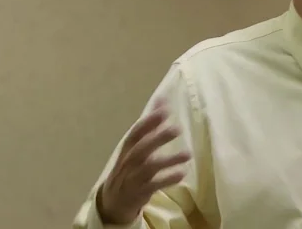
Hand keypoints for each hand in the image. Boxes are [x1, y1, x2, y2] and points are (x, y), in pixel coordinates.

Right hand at [97, 98, 191, 224]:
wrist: (113, 202)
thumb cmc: (130, 167)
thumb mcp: (137, 146)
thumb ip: (150, 124)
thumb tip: (162, 99)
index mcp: (127, 148)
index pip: (135, 133)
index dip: (149, 122)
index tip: (164, 110)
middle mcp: (128, 162)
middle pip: (141, 148)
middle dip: (158, 138)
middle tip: (177, 128)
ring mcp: (132, 178)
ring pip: (148, 168)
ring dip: (168, 160)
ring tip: (188, 154)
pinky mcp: (139, 193)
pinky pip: (153, 186)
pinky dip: (167, 179)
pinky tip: (182, 174)